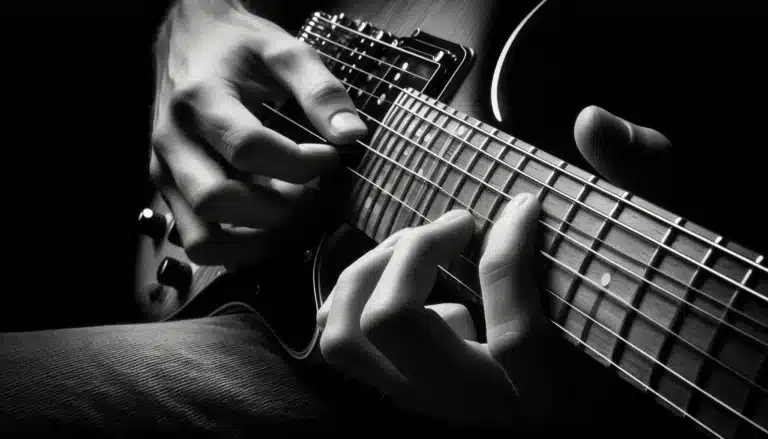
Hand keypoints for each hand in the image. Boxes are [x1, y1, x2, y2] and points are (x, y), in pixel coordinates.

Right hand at [149, 0, 366, 265]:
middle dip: (277, 209)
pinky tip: (266, 230)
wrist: (188, 40)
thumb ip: (320, 90)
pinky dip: (235, 250)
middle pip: (217, 199)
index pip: (248, 149)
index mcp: (201, 98)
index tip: (330, 158)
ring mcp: (164, 171)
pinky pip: (196, 242)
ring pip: (201, 236)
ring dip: (254, 241)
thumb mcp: (283, 51)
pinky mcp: (167, 191)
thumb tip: (353, 135)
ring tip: (288, 218)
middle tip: (310, 195)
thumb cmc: (238, 47)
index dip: (298, 164)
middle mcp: (173, 140)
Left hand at [316, 104, 673, 428]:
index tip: (525, 203)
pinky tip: (397, 274)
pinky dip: (354, 293)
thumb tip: (593, 121)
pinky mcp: (393, 386)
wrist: (575, 397)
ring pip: (348, 335)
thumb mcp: (635, 258)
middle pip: (395, 322)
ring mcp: (419, 401)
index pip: (513, 332)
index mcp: (539, 396)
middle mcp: (468, 408)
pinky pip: (338, 336)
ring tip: (417, 246)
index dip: (510, 249)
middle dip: (416, 251)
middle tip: (456, 223)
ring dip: (372, 271)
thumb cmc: (607, 332)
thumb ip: (635, 181)